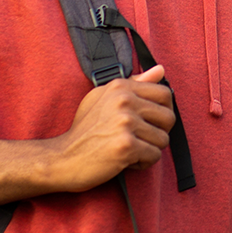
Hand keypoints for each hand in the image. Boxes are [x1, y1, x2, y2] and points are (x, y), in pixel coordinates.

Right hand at [47, 65, 176, 191]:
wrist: (62, 158)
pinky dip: (143, 163)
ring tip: (129, 150)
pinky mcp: (126, 145)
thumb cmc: (85, 130)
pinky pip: (154, 155)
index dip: (163, 111)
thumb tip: (161, 70)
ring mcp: (125, 123)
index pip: (165, 93)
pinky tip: (126, 161)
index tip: (151, 122)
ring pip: (163, 139)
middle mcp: (124, 101)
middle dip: (158, 133)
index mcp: (121, 87)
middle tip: (140, 139)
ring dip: (149, 150)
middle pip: (169, 118)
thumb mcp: (104, 98)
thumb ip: (135, 83)